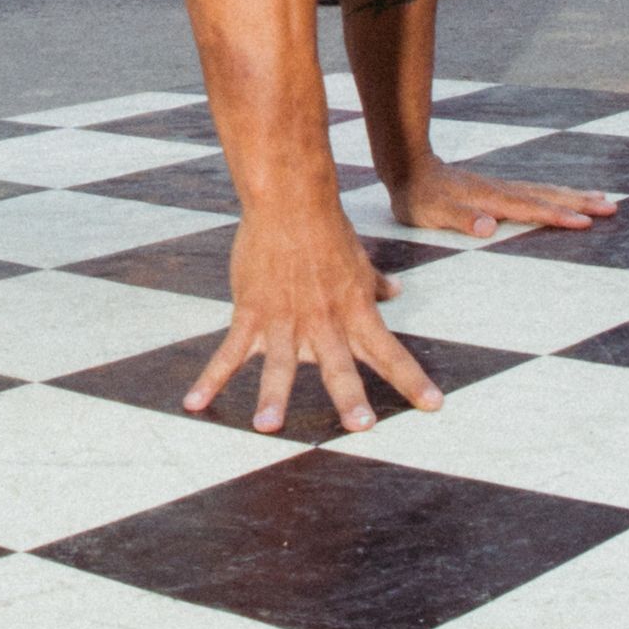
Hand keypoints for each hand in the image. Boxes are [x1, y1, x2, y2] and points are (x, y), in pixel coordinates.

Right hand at [180, 208, 445, 432]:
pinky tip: (194, 403)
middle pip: (340, 367)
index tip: (434, 406)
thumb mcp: (359, 260)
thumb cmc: (327, 229)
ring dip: (273, 396)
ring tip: (268, 426)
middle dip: (351, 398)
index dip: (413, 381)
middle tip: (361, 426)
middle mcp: (324, 323)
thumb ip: (375, 283)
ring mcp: (285, 321)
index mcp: (355, 314)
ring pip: (281, 364)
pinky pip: (230, 352)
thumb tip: (395, 291)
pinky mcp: (252, 313)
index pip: (391, 353)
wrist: (291, 202)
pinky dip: (211, 378)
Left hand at [387, 156, 618, 242]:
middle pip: (549, 196)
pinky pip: (536, 192)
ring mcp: (502, 188)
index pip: (533, 208)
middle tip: (613, 207)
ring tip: (603, 199)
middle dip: (582, 202)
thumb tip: (489, 225)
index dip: (559, 215)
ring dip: (575, 196)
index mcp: (492, 199)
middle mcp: (502, 191)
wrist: (409, 168)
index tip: (586, 221)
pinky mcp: (499, 190)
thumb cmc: (420, 197)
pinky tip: (565, 197)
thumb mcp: (433, 213)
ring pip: (546, 191)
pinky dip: (557, 194)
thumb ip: (461, 218)